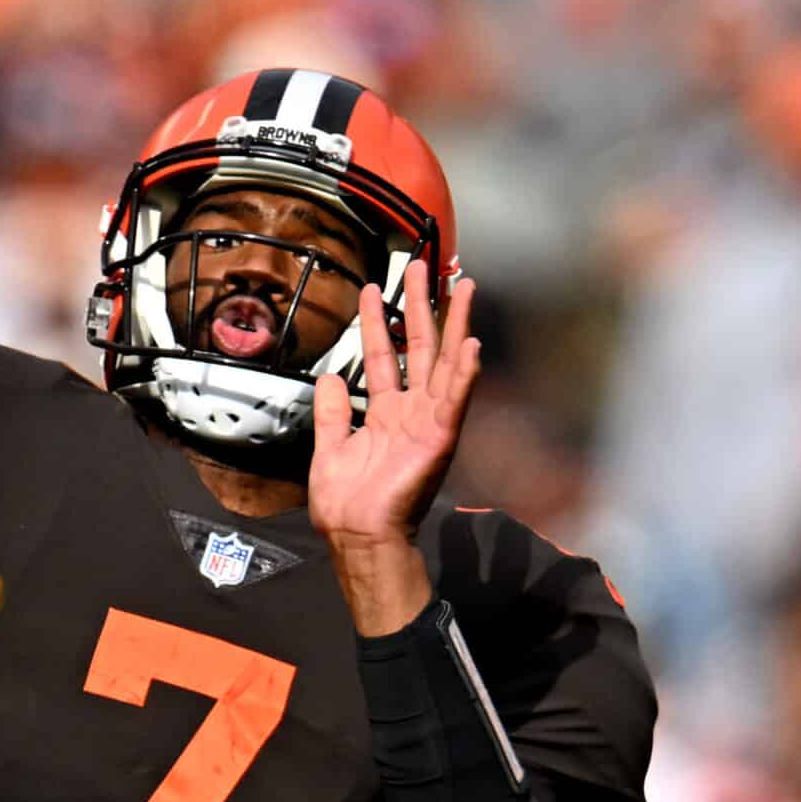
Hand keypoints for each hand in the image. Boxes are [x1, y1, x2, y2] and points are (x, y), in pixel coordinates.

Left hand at [309, 261, 479, 548]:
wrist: (357, 535)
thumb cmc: (346, 500)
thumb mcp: (330, 446)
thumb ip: (333, 411)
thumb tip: (330, 377)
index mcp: (387, 412)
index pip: (384, 355)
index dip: (378, 321)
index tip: (373, 287)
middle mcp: (412, 410)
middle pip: (419, 347)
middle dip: (420, 306)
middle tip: (423, 266)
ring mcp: (428, 422)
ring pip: (443, 363)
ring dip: (454, 324)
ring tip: (463, 286)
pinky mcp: (439, 439)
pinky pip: (453, 400)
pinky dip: (463, 373)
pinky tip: (470, 344)